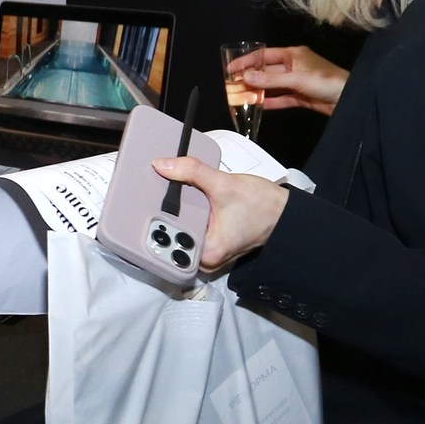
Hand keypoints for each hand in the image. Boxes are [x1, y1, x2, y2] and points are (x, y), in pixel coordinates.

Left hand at [152, 158, 289, 270]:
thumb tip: (163, 165)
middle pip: (171, 238)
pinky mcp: (210, 241)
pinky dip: (183, 215)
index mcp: (207, 253)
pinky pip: (190, 229)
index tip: (140, 212)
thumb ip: (193, 172)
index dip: (153, 227)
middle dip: (161, 217)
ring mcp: (208, 251)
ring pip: (180, 233)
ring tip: (158, 199)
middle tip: (147, 200)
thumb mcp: (225, 184)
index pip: (169, 244)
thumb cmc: (263, 206)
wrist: (285, 211)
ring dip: (171, 215)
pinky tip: (175, 202)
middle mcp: (205, 258)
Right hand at [225, 43, 347, 115]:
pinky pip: (281, 98)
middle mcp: (294, 66)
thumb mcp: (297, 79)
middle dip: (251, 77)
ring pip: (272, 86)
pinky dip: (270, 101)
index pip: (264, 55)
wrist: (349, 99)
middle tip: (233, 85)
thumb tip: (247, 76)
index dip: (247, 60)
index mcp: (293, 54)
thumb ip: (270, 80)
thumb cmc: (328, 81)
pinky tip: (259, 105)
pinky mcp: (301, 96)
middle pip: (266, 71)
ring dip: (259, 91)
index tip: (231, 68)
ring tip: (242, 96)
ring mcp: (297, 82)